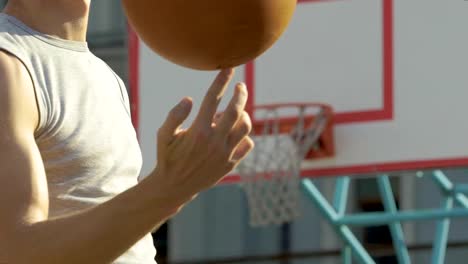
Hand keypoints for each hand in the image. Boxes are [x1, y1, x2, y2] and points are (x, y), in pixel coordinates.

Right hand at [150, 68, 254, 207]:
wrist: (175, 187)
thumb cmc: (167, 157)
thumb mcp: (162, 135)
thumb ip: (174, 115)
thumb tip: (189, 99)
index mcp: (198, 130)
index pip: (213, 99)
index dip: (222, 81)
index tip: (229, 69)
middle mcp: (214, 141)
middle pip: (236, 110)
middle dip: (241, 93)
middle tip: (241, 86)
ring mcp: (225, 154)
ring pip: (245, 126)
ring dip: (242, 115)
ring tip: (234, 114)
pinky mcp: (231, 164)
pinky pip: (247, 144)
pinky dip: (244, 136)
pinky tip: (234, 134)